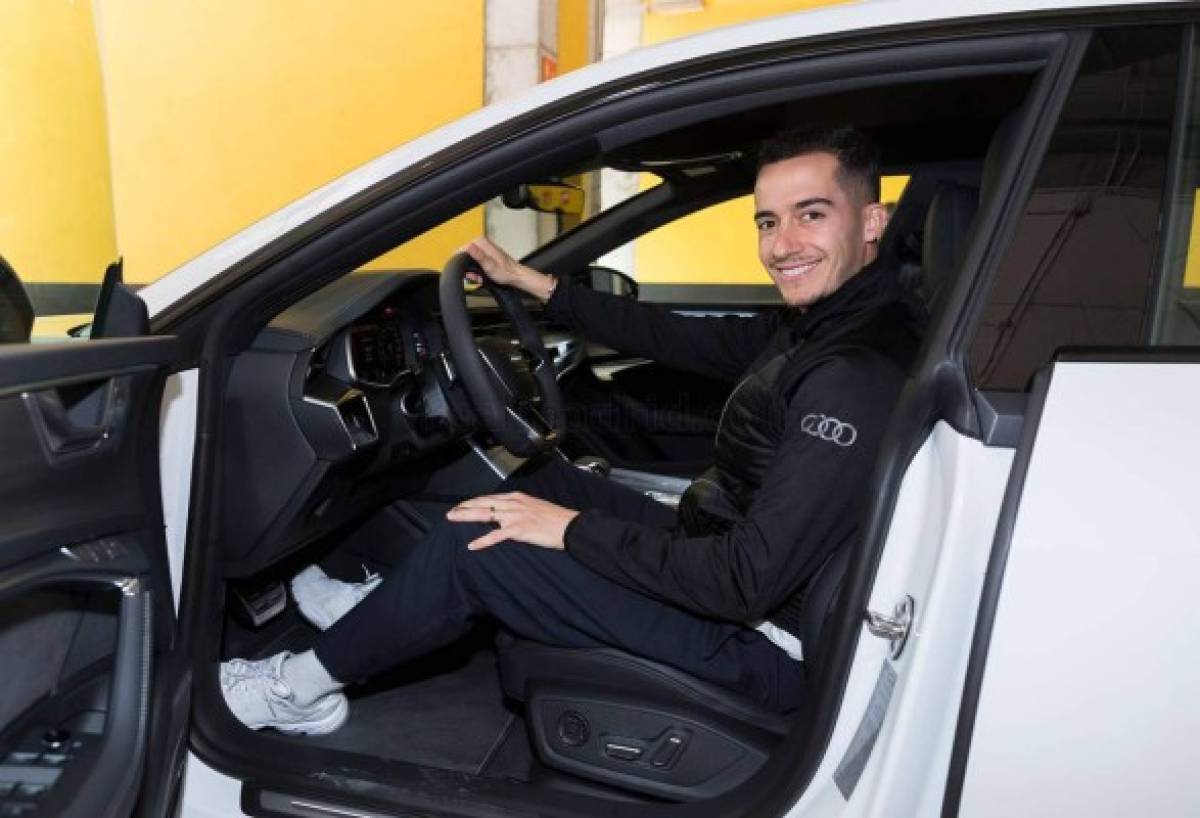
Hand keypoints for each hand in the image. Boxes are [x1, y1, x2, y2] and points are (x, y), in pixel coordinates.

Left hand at [446, 491, 579, 550]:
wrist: (570, 526)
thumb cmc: (555, 519)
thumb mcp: (534, 507)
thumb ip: (519, 508)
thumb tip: (507, 515)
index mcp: (517, 497)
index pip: (489, 497)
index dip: (473, 501)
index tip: (461, 505)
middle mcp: (514, 503)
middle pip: (483, 503)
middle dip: (464, 507)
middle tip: (450, 512)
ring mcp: (516, 515)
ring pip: (486, 514)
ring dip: (467, 517)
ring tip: (453, 519)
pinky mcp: (520, 529)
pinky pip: (497, 536)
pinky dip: (483, 540)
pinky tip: (472, 545)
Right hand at [461, 236, 556, 300]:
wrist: (516, 276)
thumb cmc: (504, 272)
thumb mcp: (489, 265)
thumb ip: (478, 255)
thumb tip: (467, 246)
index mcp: (482, 243)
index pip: (462, 248)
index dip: (460, 259)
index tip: (462, 269)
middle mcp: (482, 244)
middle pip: (466, 255)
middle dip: (467, 268)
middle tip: (474, 277)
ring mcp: (484, 250)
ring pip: (470, 261)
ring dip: (472, 271)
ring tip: (479, 278)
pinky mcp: (486, 257)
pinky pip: (476, 264)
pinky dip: (477, 272)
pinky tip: (481, 278)